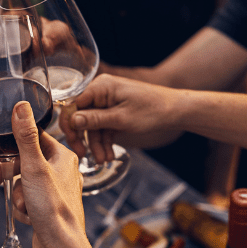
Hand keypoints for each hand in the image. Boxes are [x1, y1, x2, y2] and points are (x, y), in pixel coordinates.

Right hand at [0, 101, 83, 247]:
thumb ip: (25, 136)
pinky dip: (23, 209)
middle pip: (24, 162)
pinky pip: (26, 200)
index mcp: (64, 156)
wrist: (60, 246)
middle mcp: (62, 171)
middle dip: (11, 177)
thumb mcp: (34, 166)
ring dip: (17, 196)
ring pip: (23, 183)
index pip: (33, 138)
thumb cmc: (53, 207)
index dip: (12, 147)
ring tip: (25, 207)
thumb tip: (21, 106)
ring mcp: (55, 190)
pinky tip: (30, 217)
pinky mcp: (48, 208)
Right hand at [62, 74, 183, 162]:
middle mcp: (101, 92)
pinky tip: (108, 155)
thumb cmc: (153, 110)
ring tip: (103, 160)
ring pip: (93, 125)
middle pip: (81, 116)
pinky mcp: (115, 112)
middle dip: (83, 138)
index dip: (69, 124)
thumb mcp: (121, 118)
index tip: (72, 142)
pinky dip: (105, 141)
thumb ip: (94, 120)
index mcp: (100, 87)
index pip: (73, 104)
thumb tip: (71, 120)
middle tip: (83, 155)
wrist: (176, 111)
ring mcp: (108, 102)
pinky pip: (103, 127)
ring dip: (96, 144)